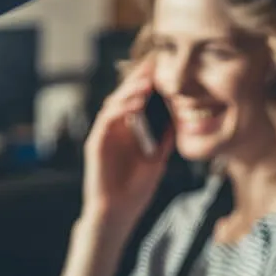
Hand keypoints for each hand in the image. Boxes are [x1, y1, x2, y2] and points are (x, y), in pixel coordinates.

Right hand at [82, 58, 174, 230]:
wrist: (118, 213)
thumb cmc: (135, 190)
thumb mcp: (157, 159)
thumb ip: (164, 139)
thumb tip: (180, 119)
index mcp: (130, 130)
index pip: (139, 100)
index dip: (149, 82)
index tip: (165, 66)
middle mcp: (115, 128)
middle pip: (126, 95)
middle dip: (140, 78)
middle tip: (155, 62)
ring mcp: (104, 134)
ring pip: (115, 103)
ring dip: (131, 90)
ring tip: (148, 81)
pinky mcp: (95, 143)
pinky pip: (106, 119)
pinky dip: (120, 108)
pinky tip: (135, 102)